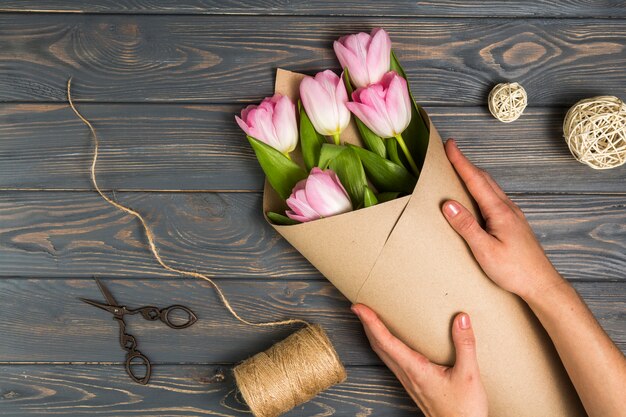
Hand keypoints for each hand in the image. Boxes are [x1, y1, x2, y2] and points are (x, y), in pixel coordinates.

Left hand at [352, 304, 487, 416]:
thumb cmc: (463, 410)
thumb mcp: (469, 375)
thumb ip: (465, 345)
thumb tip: (461, 318)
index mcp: (415, 369)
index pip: (385, 341)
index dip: (370, 322)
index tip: (359, 308)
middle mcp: (407, 374)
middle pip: (378, 346)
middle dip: (366, 325)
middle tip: (358, 307)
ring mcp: (408, 381)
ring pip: (383, 354)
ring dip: (373, 335)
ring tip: (369, 319)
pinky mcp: (414, 384)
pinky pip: (392, 361)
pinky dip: (384, 346)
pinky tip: (391, 342)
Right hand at [441, 139, 564, 300]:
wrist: (541, 284)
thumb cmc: (514, 270)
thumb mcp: (484, 250)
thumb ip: (466, 225)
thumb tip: (448, 203)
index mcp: (499, 211)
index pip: (475, 180)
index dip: (460, 161)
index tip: (449, 145)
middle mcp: (508, 208)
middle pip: (484, 178)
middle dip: (466, 163)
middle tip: (451, 151)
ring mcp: (513, 215)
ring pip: (491, 187)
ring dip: (475, 175)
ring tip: (461, 169)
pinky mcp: (514, 223)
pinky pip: (495, 197)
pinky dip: (483, 188)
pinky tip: (479, 195)